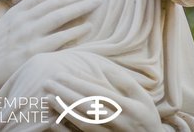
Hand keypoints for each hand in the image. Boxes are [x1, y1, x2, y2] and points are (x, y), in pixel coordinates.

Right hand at [0, 0, 101, 113]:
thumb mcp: (6, 24)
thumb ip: (24, 15)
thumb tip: (47, 8)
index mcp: (17, 11)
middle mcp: (23, 20)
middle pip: (56, 2)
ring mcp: (28, 35)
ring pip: (59, 15)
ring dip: (80, 6)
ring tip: (97, 1)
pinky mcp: (32, 53)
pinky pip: (58, 39)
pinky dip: (74, 31)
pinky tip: (88, 26)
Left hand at [45, 71, 162, 131]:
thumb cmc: (146, 117)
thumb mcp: (143, 98)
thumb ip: (125, 82)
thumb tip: (105, 68)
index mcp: (128, 107)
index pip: (97, 92)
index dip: (78, 83)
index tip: (61, 73)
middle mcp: (118, 123)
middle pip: (86, 107)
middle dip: (65, 94)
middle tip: (47, 82)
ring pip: (82, 123)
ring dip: (63, 110)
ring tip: (48, 97)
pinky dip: (67, 131)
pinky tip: (54, 121)